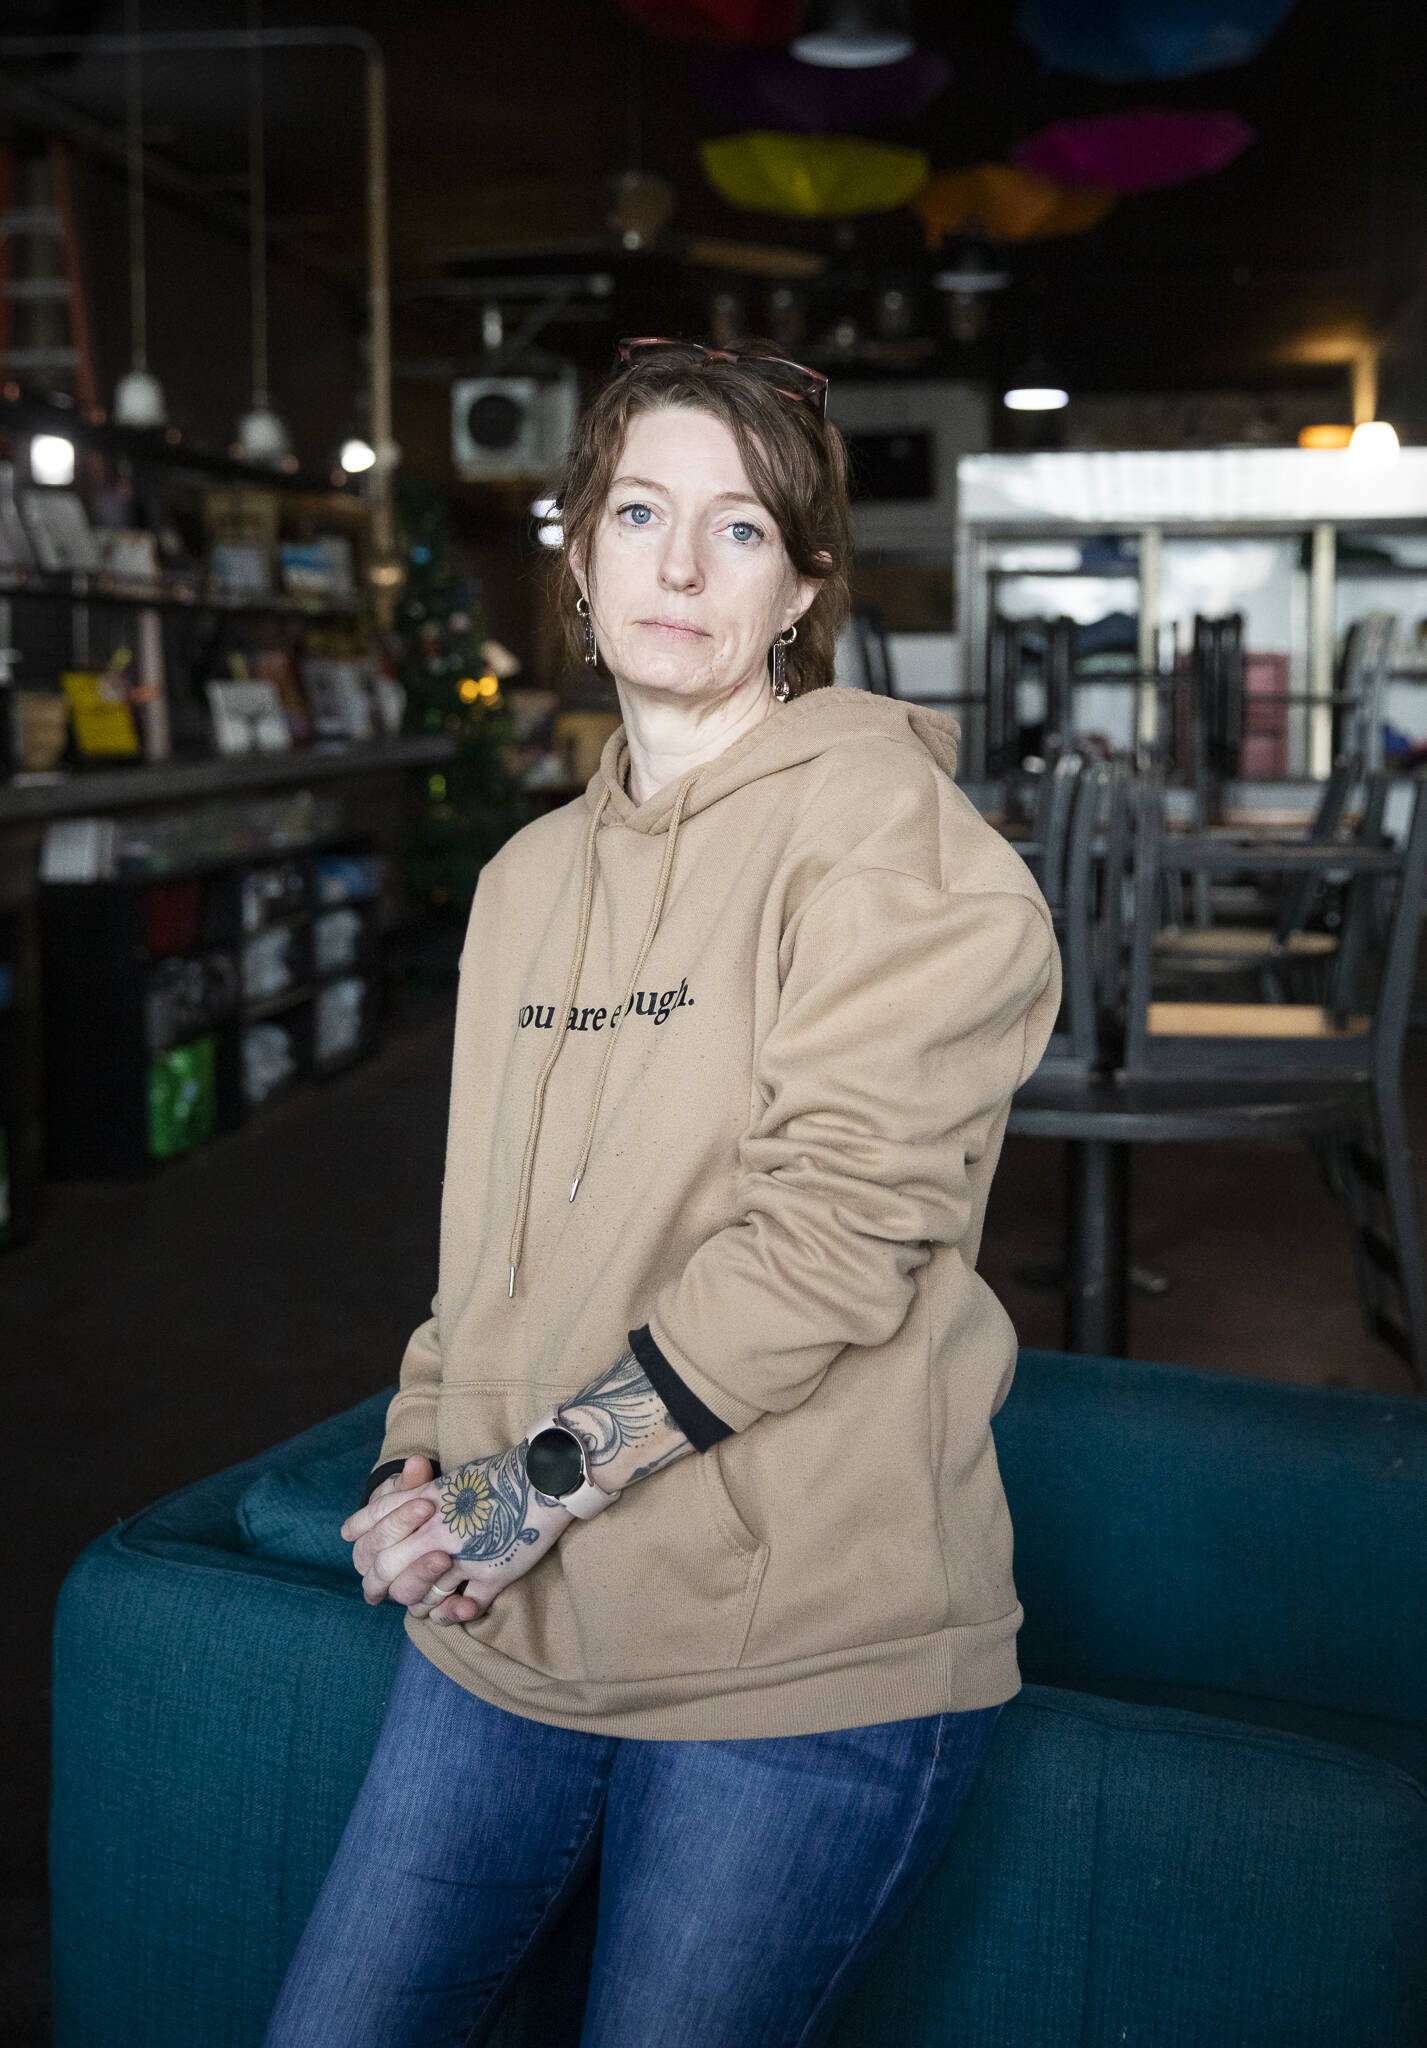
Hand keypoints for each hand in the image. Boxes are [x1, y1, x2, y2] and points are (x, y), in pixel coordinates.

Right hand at [340, 1456, 464, 1621]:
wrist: (447, 1519)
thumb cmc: (422, 1502)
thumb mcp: (416, 1490)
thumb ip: (413, 1482)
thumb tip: (416, 1464)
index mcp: (371, 1545)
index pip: (373, 1540)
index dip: (397, 1523)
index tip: (426, 1504)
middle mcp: (384, 1573)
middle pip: (385, 1573)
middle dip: (412, 1558)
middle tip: (441, 1546)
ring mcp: (409, 1589)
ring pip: (408, 1597)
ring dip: (427, 1581)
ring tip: (449, 1563)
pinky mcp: (436, 1605)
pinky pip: (439, 1617)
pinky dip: (452, 1612)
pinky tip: (469, 1605)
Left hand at [341, 1443, 572, 1627]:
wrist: (543, 1477)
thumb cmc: (497, 1476)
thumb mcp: (448, 1481)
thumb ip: (413, 1496)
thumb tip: (379, 1515)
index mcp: (423, 1502)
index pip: (373, 1527)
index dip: (360, 1544)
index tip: (361, 1559)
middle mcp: (436, 1530)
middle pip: (386, 1569)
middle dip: (377, 1584)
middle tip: (376, 1592)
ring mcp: (463, 1555)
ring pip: (421, 1595)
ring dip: (418, 1603)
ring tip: (420, 1603)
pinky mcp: (492, 1574)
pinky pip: (463, 1607)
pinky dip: (454, 1613)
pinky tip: (455, 1610)